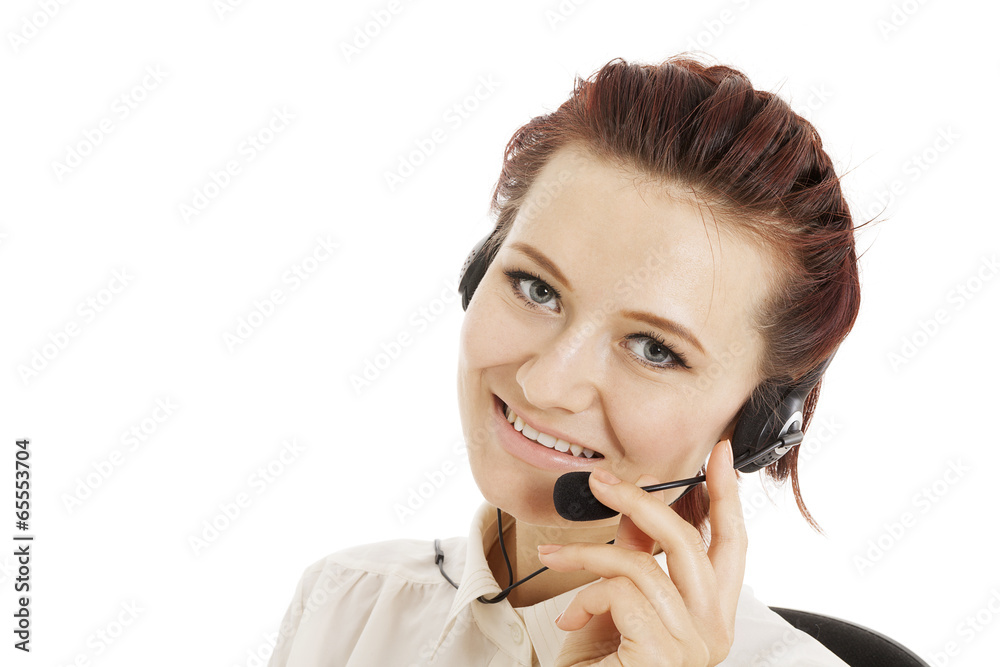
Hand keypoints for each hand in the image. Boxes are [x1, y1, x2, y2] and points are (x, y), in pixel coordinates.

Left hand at [537, 439, 745, 666]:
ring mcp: (693, 644)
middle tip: (601, 483)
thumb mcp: (621, 599)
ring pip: (644, 563)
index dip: (726, 494)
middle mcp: (714, 630)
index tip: (719, 452)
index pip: (731, 543)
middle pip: (690, 541)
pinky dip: (587, 594)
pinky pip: (622, 591)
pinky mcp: (664, 653)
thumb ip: (638, 554)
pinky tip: (571, 616)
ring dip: (589, 553)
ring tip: (556, 556)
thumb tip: (639, 501)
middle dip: (643, 501)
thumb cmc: (601, 664)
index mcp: (712, 614)